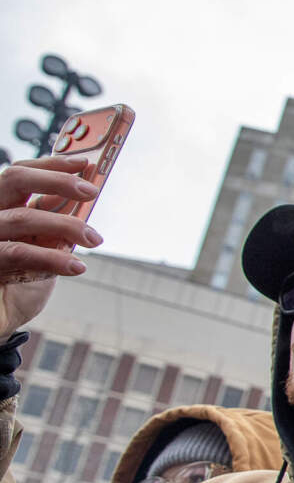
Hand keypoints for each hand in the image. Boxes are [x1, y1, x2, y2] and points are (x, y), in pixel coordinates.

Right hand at [0, 156, 101, 331]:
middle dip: (56, 180)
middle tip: (91, 192)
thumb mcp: (42, 244)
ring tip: (95, 239)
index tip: (85, 164)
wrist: (0, 318)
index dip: (51, 164)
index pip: (19, 173)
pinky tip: (77, 266)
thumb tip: (81, 195)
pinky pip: (20, 253)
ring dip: (66, 225)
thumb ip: (53, 220)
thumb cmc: (20, 280)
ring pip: (23, 217)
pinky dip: (53, 258)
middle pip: (14, 180)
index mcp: (2, 206)